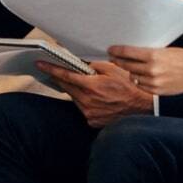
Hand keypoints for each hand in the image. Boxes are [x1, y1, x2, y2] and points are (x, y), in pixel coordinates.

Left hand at [37, 60, 152, 125]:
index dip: (51, 69)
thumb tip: (79, 61)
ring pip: (74, 98)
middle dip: (62, 78)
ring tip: (88, 85)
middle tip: (56, 70)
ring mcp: (89, 113)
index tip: (40, 65)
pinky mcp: (92, 121)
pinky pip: (83, 108)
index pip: (65, 76)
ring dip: (76, 90)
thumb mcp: (112, 69)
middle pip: (67, 87)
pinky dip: (85, 101)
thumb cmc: (130, 86)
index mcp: (91, 86)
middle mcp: (87, 101)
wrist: (143, 108)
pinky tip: (96, 98)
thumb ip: (93, 65)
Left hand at [107, 46, 182, 96]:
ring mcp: (154, 81)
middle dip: (119, 61)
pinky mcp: (156, 91)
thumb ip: (146, 52)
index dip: (116, 51)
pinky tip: (142, 76)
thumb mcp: (163, 50)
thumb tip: (128, 52)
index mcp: (153, 55)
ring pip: (132, 76)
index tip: (110, 50)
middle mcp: (152, 69)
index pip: (127, 52)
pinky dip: (139, 81)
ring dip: (131, 71)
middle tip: (114, 58)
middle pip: (127, 65)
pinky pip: (140, 85)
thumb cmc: (181, 57)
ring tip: (133, 67)